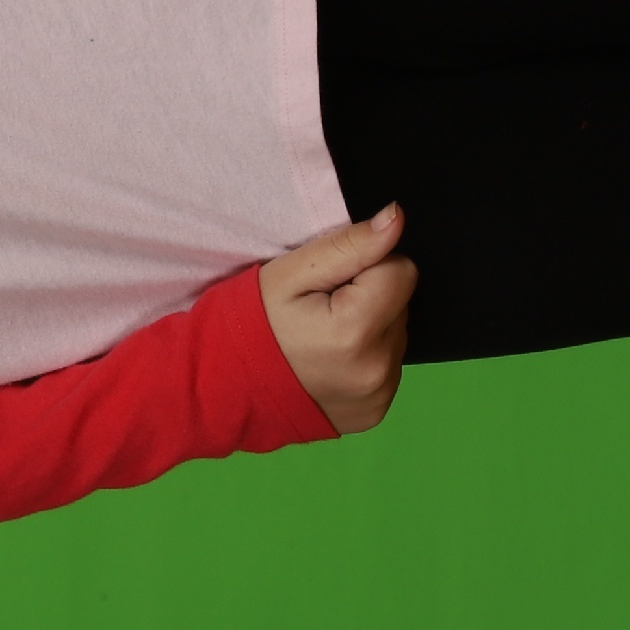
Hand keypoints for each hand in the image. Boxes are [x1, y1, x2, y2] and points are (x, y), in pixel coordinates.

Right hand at [261, 206, 414, 434]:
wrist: (228, 388)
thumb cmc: (255, 323)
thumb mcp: (291, 273)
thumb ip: (349, 246)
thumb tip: (396, 218)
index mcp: (356, 331)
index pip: (400, 270)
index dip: (366, 267)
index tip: (330, 285)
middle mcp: (377, 368)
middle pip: (401, 304)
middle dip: (369, 298)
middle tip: (322, 311)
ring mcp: (379, 395)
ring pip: (397, 334)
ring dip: (371, 327)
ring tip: (325, 338)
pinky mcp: (377, 411)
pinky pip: (389, 366)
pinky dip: (367, 357)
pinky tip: (332, 362)